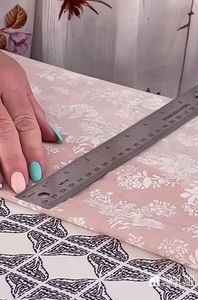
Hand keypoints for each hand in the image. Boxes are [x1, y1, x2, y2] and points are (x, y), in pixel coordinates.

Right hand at [0, 51, 61, 192]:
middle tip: (20, 182)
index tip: (38, 170)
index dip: (33, 147)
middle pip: (3, 129)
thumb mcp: (17, 79)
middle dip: (12, 158)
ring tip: (2, 182)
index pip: (25, 120)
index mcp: (10, 82)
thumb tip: (52, 137)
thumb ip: (33, 110)